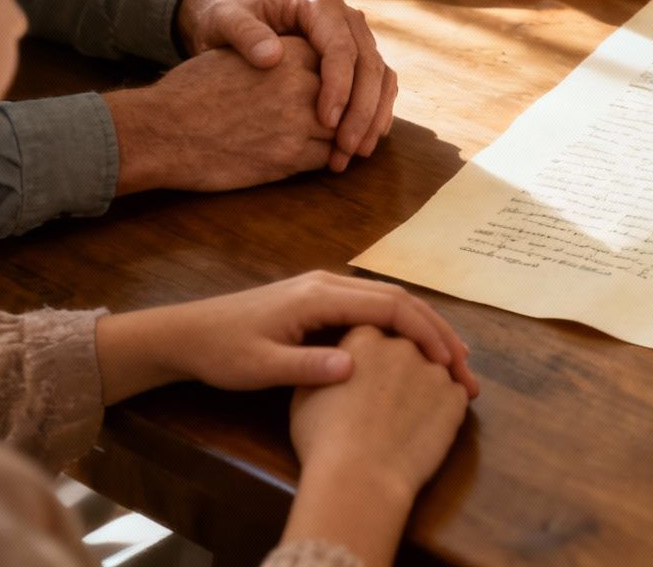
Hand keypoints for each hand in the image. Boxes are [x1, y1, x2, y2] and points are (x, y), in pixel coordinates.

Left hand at [96, 271, 478, 401]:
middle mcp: (329, 284)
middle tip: (464, 366)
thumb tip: (356, 367)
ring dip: (424, 327)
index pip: (389, 306)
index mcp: (319, 295)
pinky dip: (403, 327)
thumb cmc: (222, 352)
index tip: (448, 364)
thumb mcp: (259, 367)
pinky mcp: (322, 302)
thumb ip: (307, 367)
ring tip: (452, 359)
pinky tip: (413, 351)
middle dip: (437, 330)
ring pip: (391, 301)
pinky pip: (375, 309)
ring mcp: (326, 290)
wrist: (188, 334)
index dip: (424, 333)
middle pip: (399, 298)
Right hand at [107, 39, 335, 194]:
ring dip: (338, 140)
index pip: (337, 64)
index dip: (338, 81)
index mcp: (289, 52)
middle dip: (347, 112)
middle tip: (347, 123)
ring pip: (343, 131)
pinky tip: (309, 159)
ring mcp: (299, 121)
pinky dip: (324, 161)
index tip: (335, 93)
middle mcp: (301, 83)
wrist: (162, 130)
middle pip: (347, 98)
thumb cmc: (191, 92)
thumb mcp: (238, 56)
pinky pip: (325, 159)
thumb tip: (294, 63)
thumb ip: (275, 56)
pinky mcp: (290, 157)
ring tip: (333, 144)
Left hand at [175, 0, 397, 171]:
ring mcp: (355, 36)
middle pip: (369, 64)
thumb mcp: (226, 20)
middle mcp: (345, 17)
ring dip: (374, 116)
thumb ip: (244, 35)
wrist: (235, 19)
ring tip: (356, 152)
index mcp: (319, 2)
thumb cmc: (228, 19)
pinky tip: (363, 141)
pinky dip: (376, 113)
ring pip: (381, 76)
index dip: (339, 87)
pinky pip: (379, 84)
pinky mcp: (357, 57)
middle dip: (362, 109)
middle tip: (347, 148)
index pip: (341, 48)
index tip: (325, 123)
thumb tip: (272, 57)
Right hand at [291, 325, 470, 503]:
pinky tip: (427, 431)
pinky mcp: (456, 397)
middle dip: (401, 371)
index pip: (374, 336)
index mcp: (363, 338)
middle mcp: (402, 345)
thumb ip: (327, 368)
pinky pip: (455, 396)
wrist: (359, 477)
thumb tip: (336, 365)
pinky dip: (445, 410)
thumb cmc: (323, 440)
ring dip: (425, 390)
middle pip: (407, 349)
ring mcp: (433, 369)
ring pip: (433, 371)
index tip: (369, 378)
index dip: (371, 359)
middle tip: (391, 401)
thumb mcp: (307, 394)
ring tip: (408, 421)